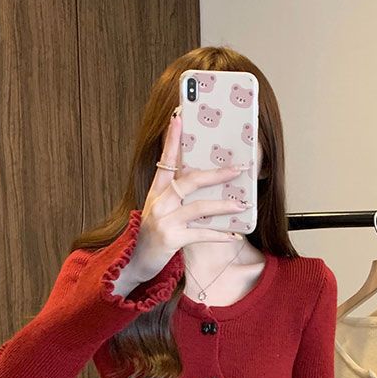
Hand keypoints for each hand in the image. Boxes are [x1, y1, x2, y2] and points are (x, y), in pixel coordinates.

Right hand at [128, 107, 254, 283]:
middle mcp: (159, 201)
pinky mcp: (171, 239)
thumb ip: (177, 196)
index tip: (179, 116)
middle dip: (216, 174)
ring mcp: (164, 220)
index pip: (166, 159)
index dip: (172, 138)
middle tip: (238, 169)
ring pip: (198, 207)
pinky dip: (219, 235)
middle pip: (189, 180)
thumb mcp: (161, 209)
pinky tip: (234, 235)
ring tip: (241, 204)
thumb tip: (206, 184)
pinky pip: (200, 235)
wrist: (134, 261)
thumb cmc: (152, 234)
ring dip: (222, 205)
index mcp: (157, 190)